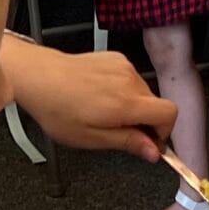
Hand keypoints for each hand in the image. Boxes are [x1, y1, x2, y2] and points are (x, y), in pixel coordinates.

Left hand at [0, 40, 174, 158]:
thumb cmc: (58, 109)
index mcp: (127, 103)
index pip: (169, 113)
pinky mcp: (114, 58)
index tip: (149, 141)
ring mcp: (123, 66)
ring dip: (132, 106)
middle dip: (144, 122)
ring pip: (143, 92)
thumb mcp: (91, 137)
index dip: (165, 131)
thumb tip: (154, 152)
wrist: (39, 76)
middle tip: (118, 132)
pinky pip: (130, 78)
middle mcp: (129, 80)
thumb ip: (128, 143)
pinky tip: (99, 96)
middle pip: (155, 104)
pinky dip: (122, 90)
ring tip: (103, 113)